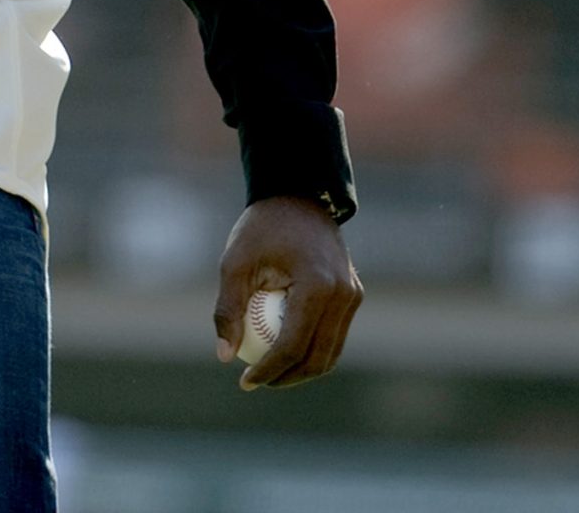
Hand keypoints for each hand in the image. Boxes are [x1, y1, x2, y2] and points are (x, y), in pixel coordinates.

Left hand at [214, 195, 361, 389]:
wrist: (298, 196)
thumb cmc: (262, 228)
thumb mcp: (235, 262)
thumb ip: (229, 309)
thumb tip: (225, 357)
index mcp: (317, 287)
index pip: (293, 345)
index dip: (269, 370)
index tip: (245, 381)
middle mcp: (343, 296)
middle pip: (318, 358)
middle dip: (287, 378)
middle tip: (256, 381)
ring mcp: (353, 296)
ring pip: (331, 352)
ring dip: (301, 369)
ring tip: (269, 372)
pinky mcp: (353, 295)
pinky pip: (334, 335)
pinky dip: (312, 349)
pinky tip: (285, 352)